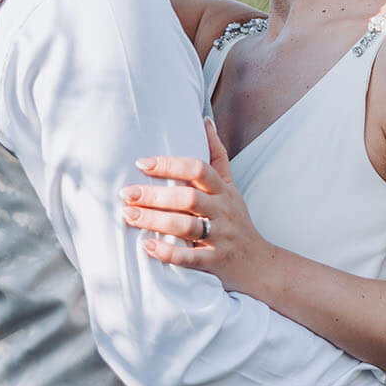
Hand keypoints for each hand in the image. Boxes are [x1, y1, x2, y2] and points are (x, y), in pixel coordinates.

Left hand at [121, 122, 271, 291]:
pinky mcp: (216, 261)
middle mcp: (223, 211)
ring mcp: (221, 237)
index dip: (170, 164)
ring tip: (129, 215)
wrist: (259, 264)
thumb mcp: (231, 187)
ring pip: (187, 226)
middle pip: (188, 198)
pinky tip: (148, 246)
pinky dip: (168, 252)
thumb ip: (217, 156)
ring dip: (155, 220)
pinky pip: (190, 257)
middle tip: (126, 193)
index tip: (142, 164)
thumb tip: (205, 120)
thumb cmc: (237, 222)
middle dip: (154, 195)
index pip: (199, 169)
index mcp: (223, 191)